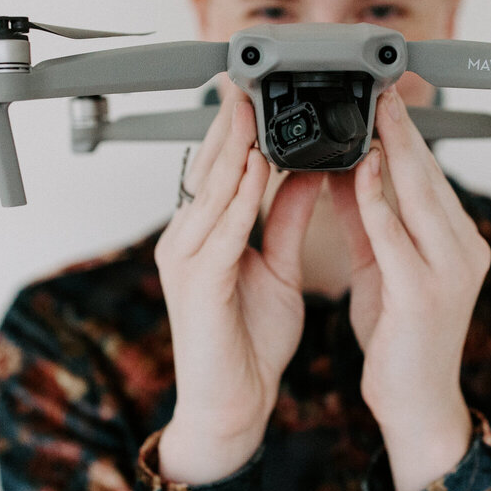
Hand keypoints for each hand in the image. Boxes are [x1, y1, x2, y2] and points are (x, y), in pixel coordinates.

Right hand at [153, 88, 318, 483]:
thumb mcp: (277, 267)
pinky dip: (241, 197)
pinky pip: (221, 230)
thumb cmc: (248, 343)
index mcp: (203, 236)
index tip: (257, 95)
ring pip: (212, 191)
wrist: (231, 406)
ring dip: (235, 149)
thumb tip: (304, 175)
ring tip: (255, 111)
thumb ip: (285, 220)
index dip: (236, 132)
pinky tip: (258, 170)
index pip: (218, 172)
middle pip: (208, 171)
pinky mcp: (196, 284)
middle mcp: (186, 241)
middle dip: (230, 127)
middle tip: (250, 84)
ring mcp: (185, 261)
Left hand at [327, 89, 490, 490]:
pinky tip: (359, 171)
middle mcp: (464, 252)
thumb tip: (348, 170)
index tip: (386, 103)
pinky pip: (395, 235)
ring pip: (419, 197)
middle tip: (381, 93)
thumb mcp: (381, 268)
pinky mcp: (423, 294)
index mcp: (459, 244)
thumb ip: (368, 220)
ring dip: (393, 152)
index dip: (408, 138)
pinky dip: (376, 199)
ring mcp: (449, 273)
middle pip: (431, 178)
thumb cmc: (400, 339)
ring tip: (372, 117)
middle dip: (404, 132)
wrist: (415, 405)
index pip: (432, 179)